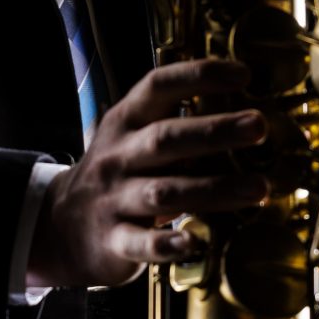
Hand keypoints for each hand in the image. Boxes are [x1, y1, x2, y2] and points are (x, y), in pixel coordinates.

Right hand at [27, 58, 268, 287]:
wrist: (60, 227)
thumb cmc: (116, 175)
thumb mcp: (132, 137)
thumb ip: (175, 122)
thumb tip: (244, 109)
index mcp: (126, 121)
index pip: (158, 86)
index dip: (198, 76)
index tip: (242, 75)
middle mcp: (118, 156)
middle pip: (166, 138)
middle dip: (215, 131)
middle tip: (258, 125)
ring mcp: (113, 199)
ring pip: (164, 191)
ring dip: (214, 189)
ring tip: (259, 188)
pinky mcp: (113, 241)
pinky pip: (142, 243)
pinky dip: (168, 244)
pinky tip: (195, 242)